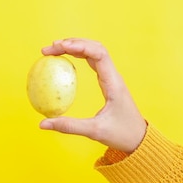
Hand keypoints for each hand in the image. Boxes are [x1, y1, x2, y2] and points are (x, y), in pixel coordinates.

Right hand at [39, 38, 146, 152]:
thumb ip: (68, 126)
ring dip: (76, 47)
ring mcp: (111, 77)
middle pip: (94, 48)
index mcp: (113, 83)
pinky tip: (67, 58)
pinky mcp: (108, 82)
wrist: (140, 139)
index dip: (79, 45)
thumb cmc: (122, 134)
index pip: (98, 53)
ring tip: (55, 49)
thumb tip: (43, 124)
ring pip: (94, 52)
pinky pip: (94, 61)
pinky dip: (80, 55)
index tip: (60, 47)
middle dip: (73, 43)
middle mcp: (113, 76)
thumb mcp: (94, 131)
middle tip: (50, 48)